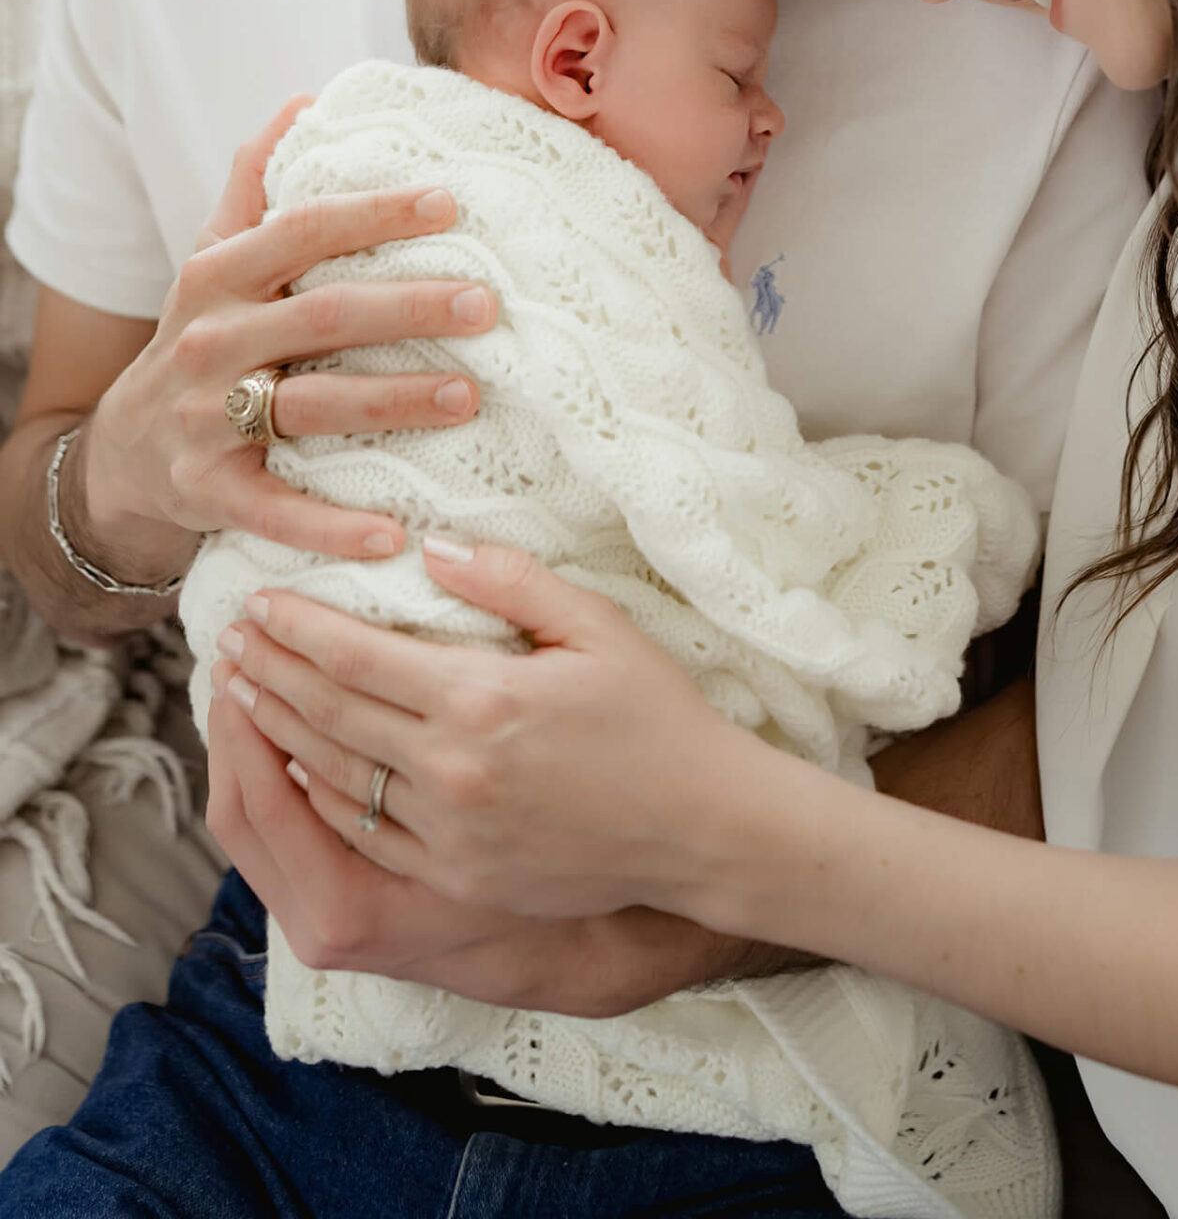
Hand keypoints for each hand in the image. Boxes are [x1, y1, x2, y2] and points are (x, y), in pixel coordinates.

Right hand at [79, 100, 498, 581]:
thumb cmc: (199, 341)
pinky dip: (334, 526)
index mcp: (219, 277)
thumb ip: (255, 184)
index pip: (301, 231)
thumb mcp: (212, 259)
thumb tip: (304, 100)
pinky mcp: (211, 493)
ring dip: (395, 402)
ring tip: (470, 395)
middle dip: (409, 307)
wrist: (117, 456)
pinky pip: (280, 509)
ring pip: (312, 407)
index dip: (374, 214)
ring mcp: (208, 420)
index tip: (450, 202)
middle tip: (487, 302)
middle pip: (322, 317)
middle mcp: (212, 343)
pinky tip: (395, 534)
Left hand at [214, 538, 772, 921]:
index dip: (299, 627)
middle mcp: (451, 770)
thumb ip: (508, 581)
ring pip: (335, 776)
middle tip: (230, 640)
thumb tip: (430, 547)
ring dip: (280, 731)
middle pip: (330, 713)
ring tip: (245, 694)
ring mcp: (450, 832)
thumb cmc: (657, 715)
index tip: (260, 601)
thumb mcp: (595, 625)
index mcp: (481, 698)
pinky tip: (299, 769)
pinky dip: (321, 797)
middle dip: (272, 672)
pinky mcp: (457, 875)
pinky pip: (366, 833)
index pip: (357, 656)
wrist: (702, 828)